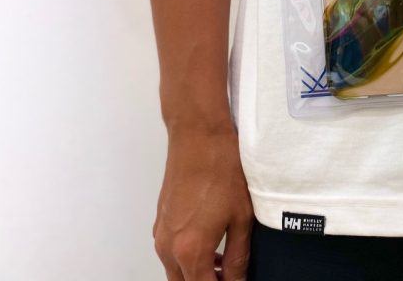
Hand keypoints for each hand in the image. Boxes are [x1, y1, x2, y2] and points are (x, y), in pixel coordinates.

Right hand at [153, 124, 252, 280]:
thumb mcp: (241, 217)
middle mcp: (168, 246)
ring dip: (197, 274)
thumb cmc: (221, 168)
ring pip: (176, 271)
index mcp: (189, 249)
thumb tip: (237, 279)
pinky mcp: (160, 220)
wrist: (199, 136)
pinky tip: (212, 248)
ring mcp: (161, 233)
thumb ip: (238, 256)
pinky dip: (188, 259)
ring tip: (225, 266)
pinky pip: (171, 253)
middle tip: (231, 277)